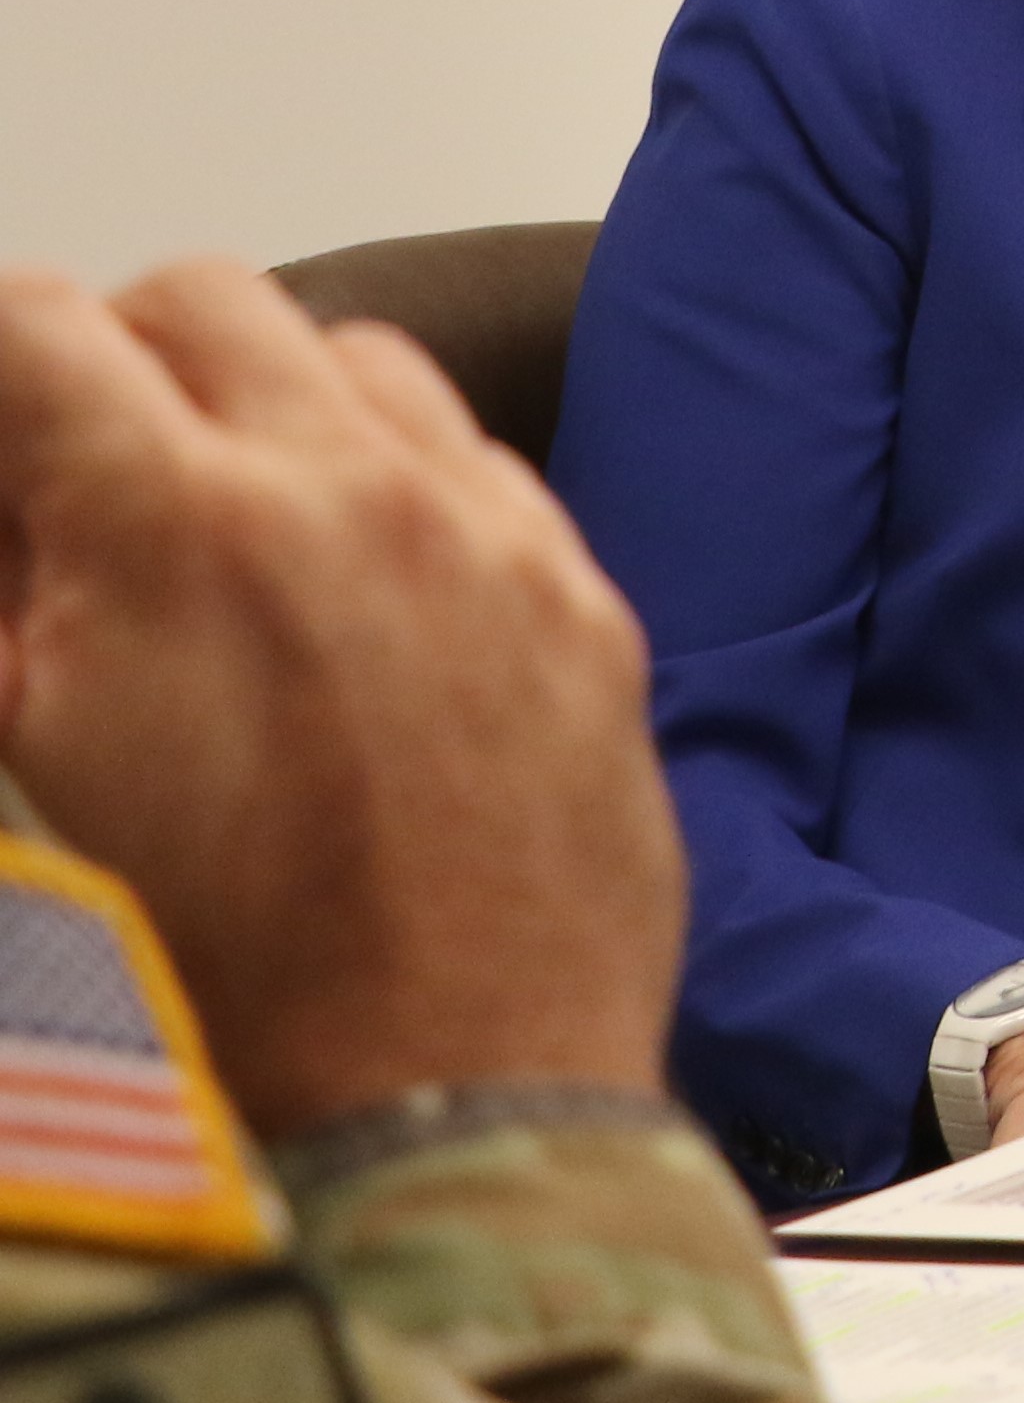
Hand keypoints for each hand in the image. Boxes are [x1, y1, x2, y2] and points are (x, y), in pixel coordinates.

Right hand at [0, 262, 686, 1139]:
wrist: (451, 1098)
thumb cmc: (223, 976)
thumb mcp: (26, 768)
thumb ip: (17, 600)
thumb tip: (30, 508)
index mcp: (182, 525)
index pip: (34, 328)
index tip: (7, 439)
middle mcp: (356, 492)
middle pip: (207, 304)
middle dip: (120, 365)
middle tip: (82, 474)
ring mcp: (492, 537)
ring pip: (361, 363)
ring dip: (274, 408)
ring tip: (226, 529)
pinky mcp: (586, 600)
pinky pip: (481, 469)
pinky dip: (403, 488)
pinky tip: (362, 592)